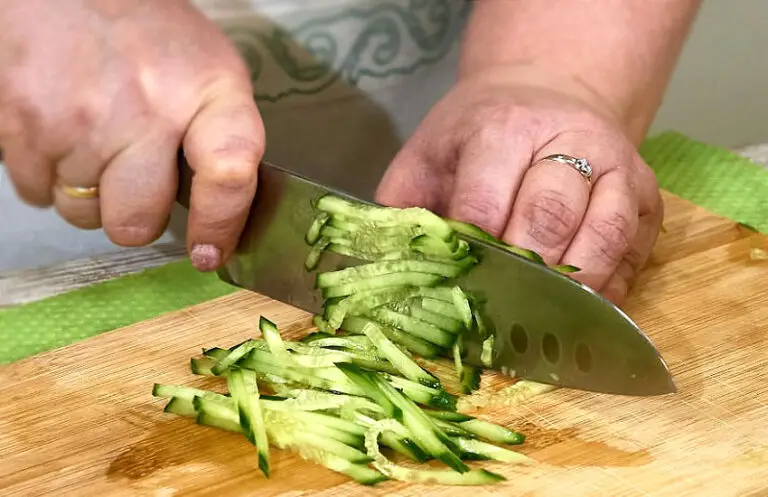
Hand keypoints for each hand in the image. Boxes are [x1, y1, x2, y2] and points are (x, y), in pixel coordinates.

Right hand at [0, 0, 263, 270]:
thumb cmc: (145, 33)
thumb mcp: (208, 71)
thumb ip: (219, 139)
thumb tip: (216, 217)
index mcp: (209, 91)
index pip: (229, 174)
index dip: (220, 225)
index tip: (208, 253)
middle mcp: (149, 109)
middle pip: (136, 222)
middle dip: (133, 215)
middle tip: (131, 176)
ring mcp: (82, 120)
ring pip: (83, 214)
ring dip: (88, 191)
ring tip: (93, 136)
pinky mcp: (23, 124)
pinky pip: (37, 194)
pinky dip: (47, 174)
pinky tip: (61, 129)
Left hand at [376, 69, 663, 304]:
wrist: (548, 92)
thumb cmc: (479, 133)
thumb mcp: (429, 152)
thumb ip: (405, 205)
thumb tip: (387, 272)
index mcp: (504, 128)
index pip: (486, 202)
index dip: (472, 255)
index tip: (459, 292)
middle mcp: (570, 140)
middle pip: (550, 219)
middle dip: (523, 275)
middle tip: (499, 316)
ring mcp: (617, 167)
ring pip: (605, 236)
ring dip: (572, 288)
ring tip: (542, 323)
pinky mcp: (646, 195)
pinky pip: (634, 252)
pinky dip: (608, 290)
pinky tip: (579, 313)